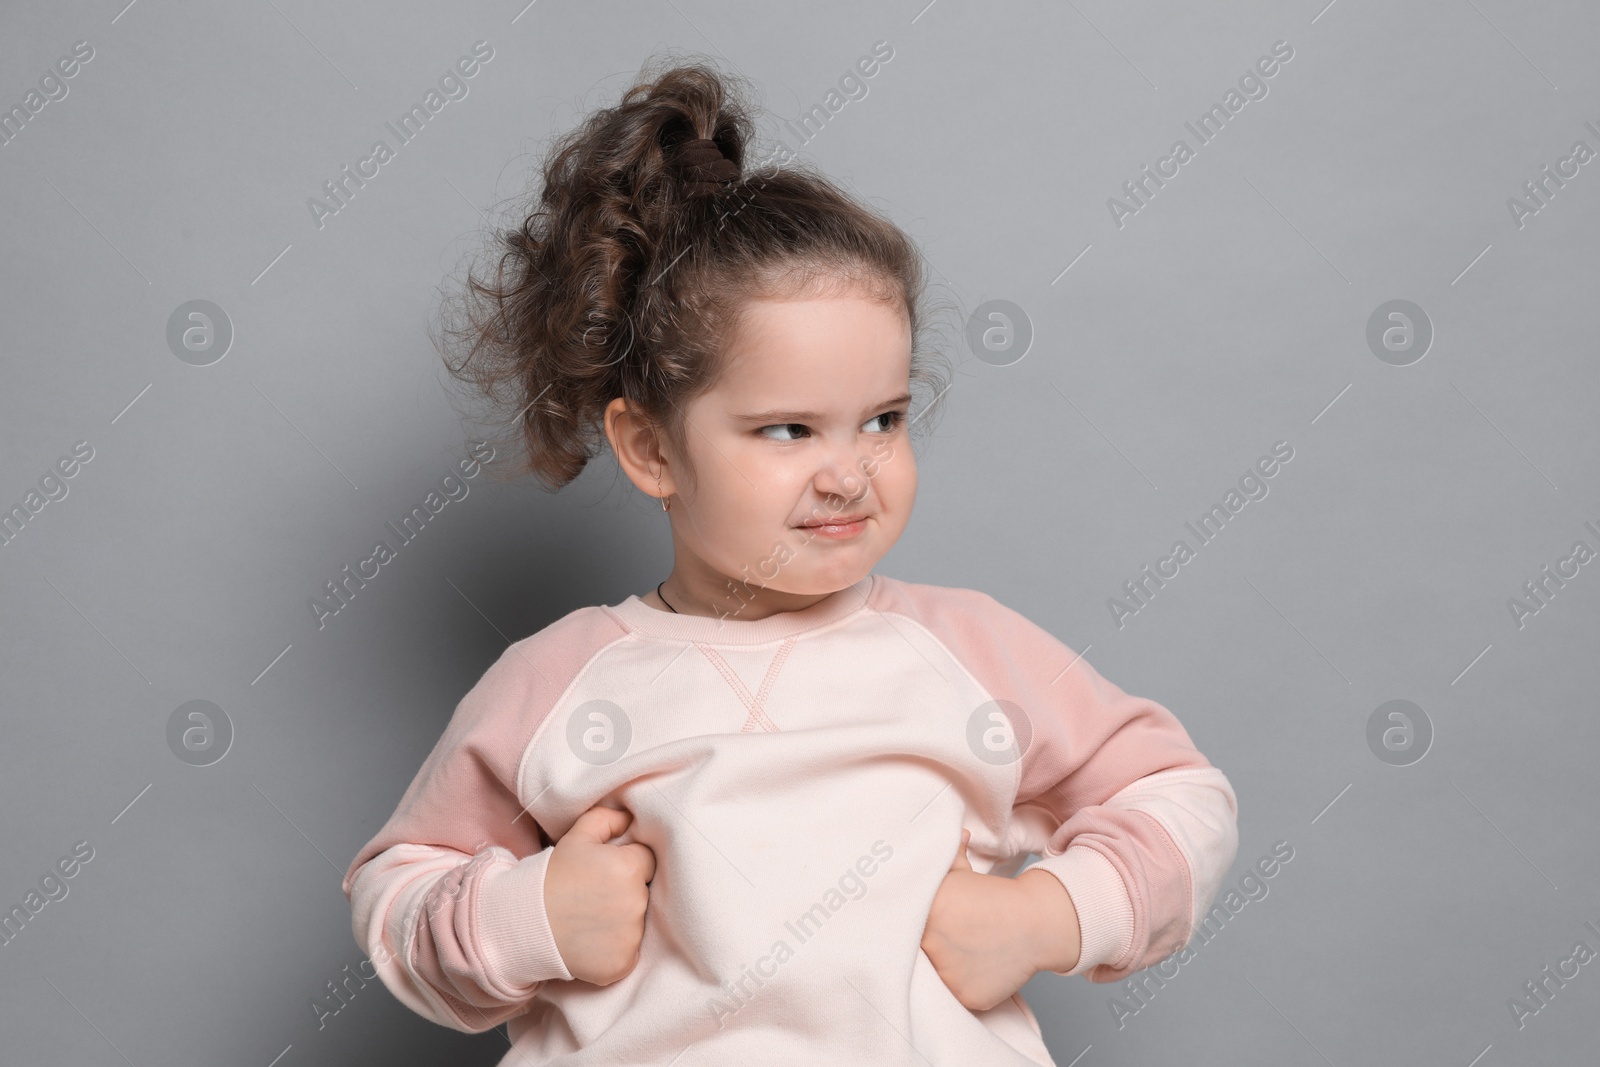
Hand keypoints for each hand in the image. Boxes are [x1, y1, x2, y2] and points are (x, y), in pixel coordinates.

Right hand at [543, 805, 656, 985]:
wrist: (525, 923)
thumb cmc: (553, 877)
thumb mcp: (576, 838)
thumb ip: (607, 819)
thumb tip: (631, 818)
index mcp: (629, 868)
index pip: (647, 860)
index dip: (628, 863)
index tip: (606, 872)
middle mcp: (636, 902)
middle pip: (645, 892)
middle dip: (627, 891)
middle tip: (596, 895)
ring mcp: (631, 936)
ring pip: (639, 922)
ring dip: (623, 920)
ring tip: (592, 918)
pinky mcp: (623, 963)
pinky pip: (630, 952)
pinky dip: (615, 948)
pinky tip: (593, 940)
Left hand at [919, 829, 1050, 1011]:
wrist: (1037, 922)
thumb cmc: (996, 898)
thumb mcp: (962, 874)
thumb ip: (938, 862)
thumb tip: (929, 837)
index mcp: (925, 910)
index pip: (897, 925)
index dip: (902, 927)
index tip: (910, 928)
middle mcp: (931, 941)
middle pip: (911, 953)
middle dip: (920, 949)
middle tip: (938, 943)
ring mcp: (947, 971)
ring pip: (931, 977)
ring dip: (939, 969)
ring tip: (958, 955)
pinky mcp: (963, 995)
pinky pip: (952, 995)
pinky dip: (960, 985)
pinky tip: (973, 969)